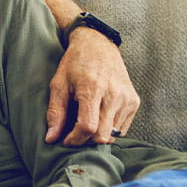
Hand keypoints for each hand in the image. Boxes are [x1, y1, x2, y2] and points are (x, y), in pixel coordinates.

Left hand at [45, 27, 139, 145]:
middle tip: (74, 133)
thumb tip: (51, 139)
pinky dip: (109, 130)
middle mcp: (114, 94)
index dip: (75, 139)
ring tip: (86, 123)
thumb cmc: (75, 64)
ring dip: (97, 136)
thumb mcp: (58, 85)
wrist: (98, 45)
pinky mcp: (134, 101)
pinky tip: (99, 117)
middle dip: (85, 140)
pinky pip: (122, 129)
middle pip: (102, 135)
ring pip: (113, 135)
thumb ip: (55, 113)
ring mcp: (127, 98)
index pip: (88, 127)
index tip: (66, 140)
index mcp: (93, 88)